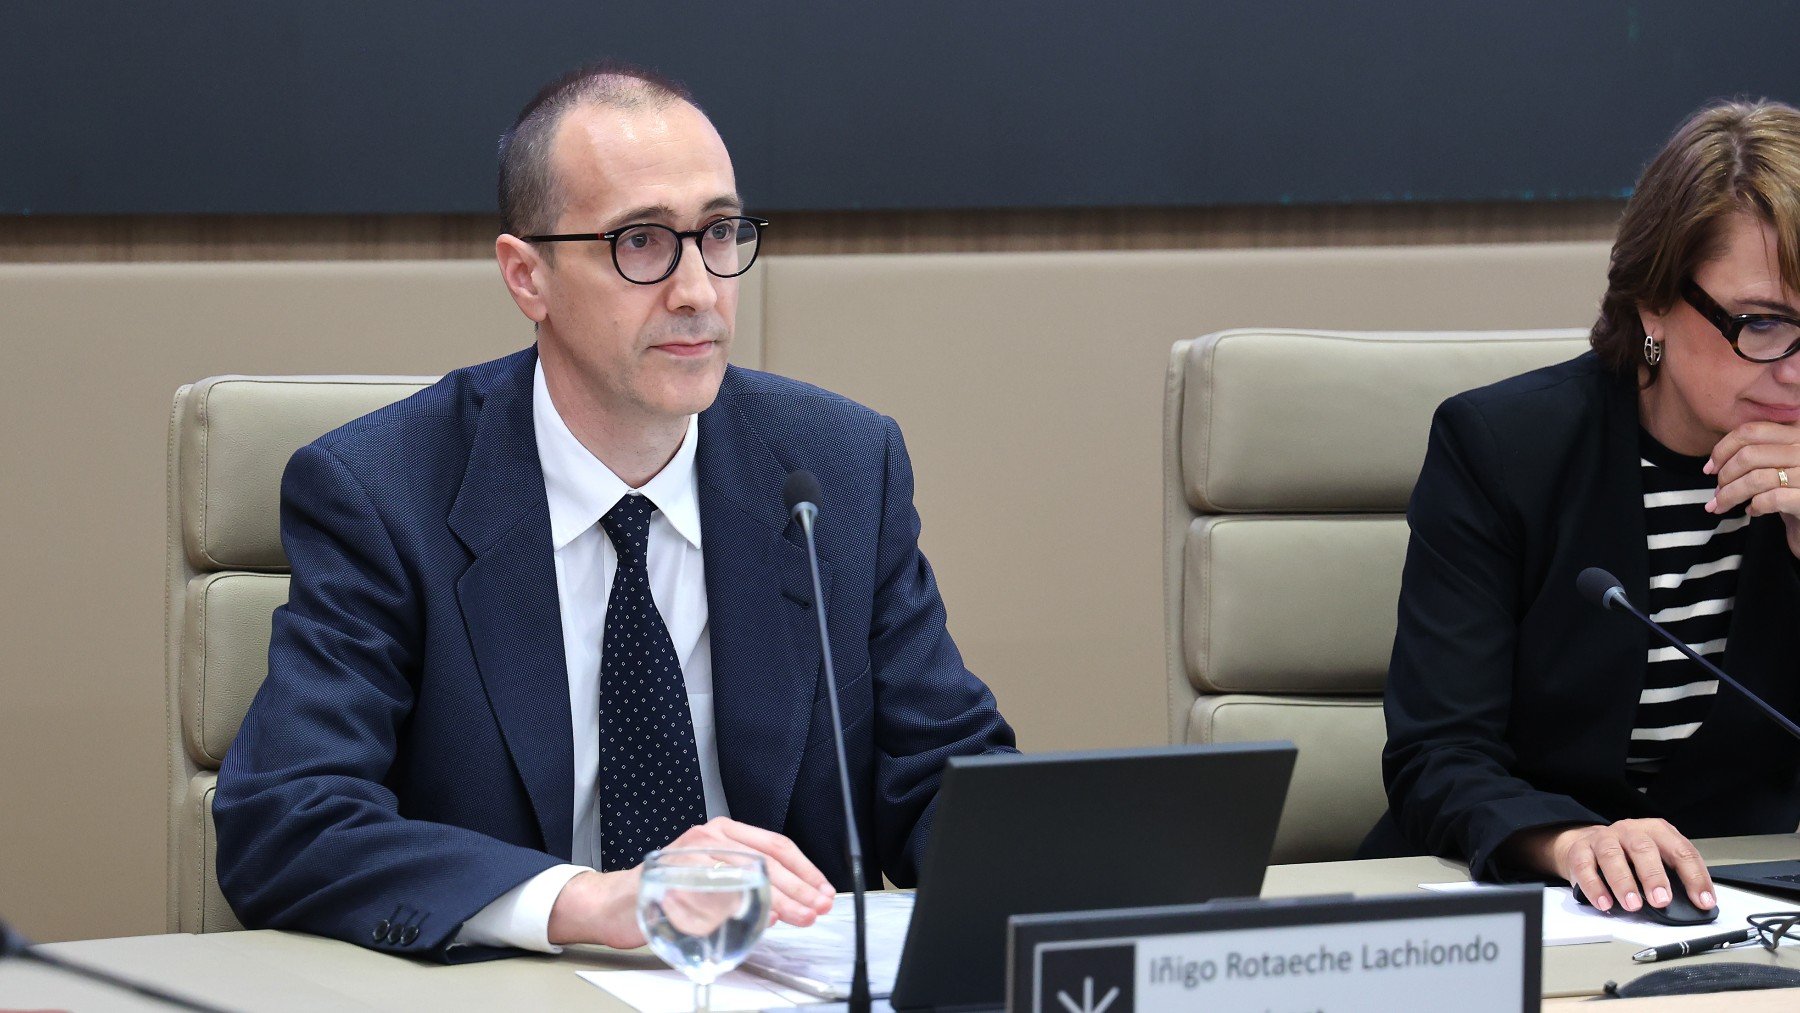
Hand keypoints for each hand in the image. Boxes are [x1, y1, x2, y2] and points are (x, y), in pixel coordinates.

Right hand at [547, 817, 835, 946]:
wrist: (616, 901)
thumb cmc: (670, 890)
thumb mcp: (716, 877)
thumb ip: (749, 884)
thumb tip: (789, 906)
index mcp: (722, 831)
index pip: (775, 845)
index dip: (804, 870)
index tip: (823, 891)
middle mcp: (707, 836)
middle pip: (764, 860)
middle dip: (797, 888)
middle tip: (817, 907)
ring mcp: (689, 855)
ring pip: (744, 874)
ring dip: (777, 900)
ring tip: (797, 916)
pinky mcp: (672, 880)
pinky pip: (712, 895)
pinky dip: (738, 910)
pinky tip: (756, 920)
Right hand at [1511, 820, 1714, 913]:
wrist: (1587, 844)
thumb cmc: (1629, 856)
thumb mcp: (1656, 858)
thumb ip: (1673, 876)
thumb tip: (1693, 906)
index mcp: (1656, 831)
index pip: (1681, 850)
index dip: (1694, 877)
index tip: (1703, 902)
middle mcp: (1630, 830)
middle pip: (1643, 848)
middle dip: (1654, 876)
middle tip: (1662, 901)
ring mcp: (1603, 839)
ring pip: (1612, 855)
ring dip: (1623, 882)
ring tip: (1632, 905)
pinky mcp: (1580, 850)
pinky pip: (1585, 867)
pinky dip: (1594, 886)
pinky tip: (1604, 903)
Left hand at [1705, 420, 1799, 557]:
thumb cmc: (1790, 490)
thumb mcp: (1775, 464)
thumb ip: (1754, 454)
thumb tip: (1713, 464)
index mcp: (1796, 434)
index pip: (1751, 431)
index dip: (1723, 449)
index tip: (1710, 469)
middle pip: (1749, 455)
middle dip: (1725, 476)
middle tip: (1717, 492)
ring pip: (1756, 479)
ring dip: (1730, 495)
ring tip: (1722, 505)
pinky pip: (1772, 499)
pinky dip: (1755, 506)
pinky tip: (1752, 511)